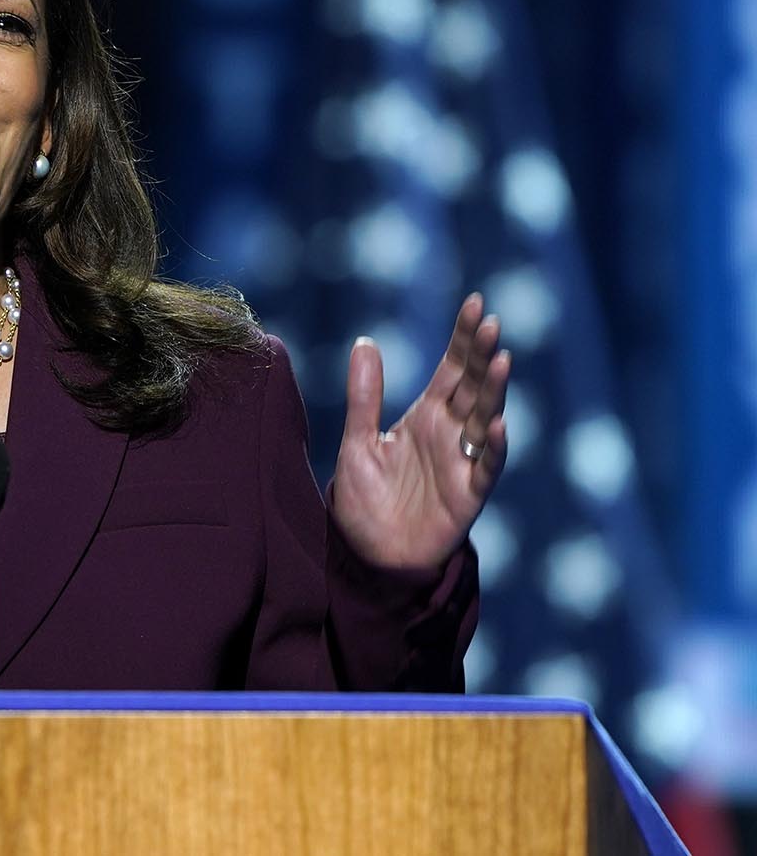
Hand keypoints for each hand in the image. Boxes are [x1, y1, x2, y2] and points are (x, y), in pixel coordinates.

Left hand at [329, 293, 509, 570]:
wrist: (369, 554)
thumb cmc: (365, 499)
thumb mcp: (357, 441)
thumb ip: (364, 396)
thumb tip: (366, 341)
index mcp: (426, 416)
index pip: (452, 368)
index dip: (464, 338)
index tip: (475, 303)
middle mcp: (451, 434)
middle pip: (473, 386)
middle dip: (482, 355)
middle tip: (490, 322)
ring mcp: (462, 462)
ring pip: (485, 418)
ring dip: (494, 391)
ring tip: (500, 359)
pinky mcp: (467, 495)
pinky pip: (485, 466)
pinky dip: (492, 445)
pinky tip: (495, 422)